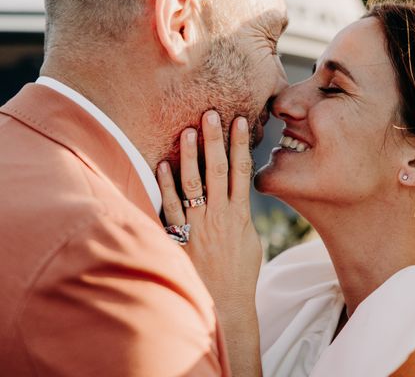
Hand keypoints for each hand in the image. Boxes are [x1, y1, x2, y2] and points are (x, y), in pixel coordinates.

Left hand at [157, 111, 261, 315]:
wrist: (225, 303)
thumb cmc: (240, 271)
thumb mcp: (250, 239)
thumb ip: (241, 213)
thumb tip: (236, 193)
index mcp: (240, 214)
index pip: (241, 170)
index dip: (241, 144)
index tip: (241, 120)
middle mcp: (220, 215)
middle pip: (217, 170)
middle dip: (215, 140)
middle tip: (211, 113)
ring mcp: (198, 225)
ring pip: (193, 184)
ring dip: (190, 156)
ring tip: (187, 131)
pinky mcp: (180, 237)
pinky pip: (170, 207)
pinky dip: (165, 185)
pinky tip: (161, 164)